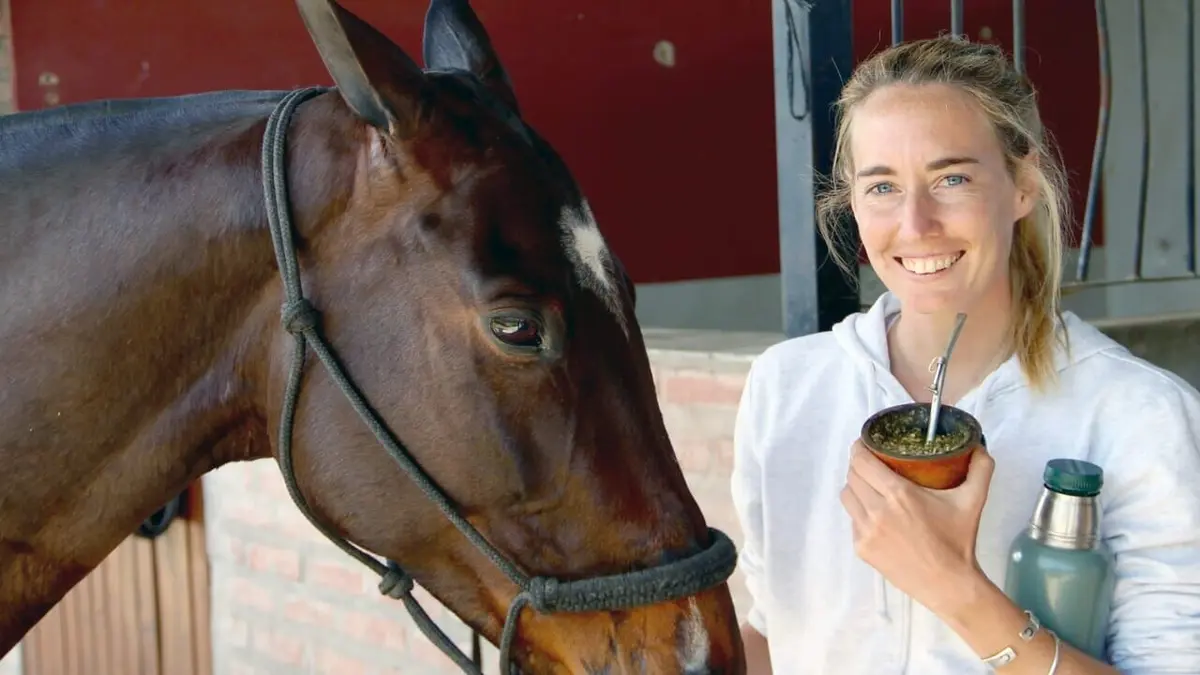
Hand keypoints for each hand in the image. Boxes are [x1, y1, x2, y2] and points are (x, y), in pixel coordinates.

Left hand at [839, 439, 996, 616]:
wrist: (949, 584)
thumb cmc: (958, 540)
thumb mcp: (972, 501)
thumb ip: (979, 469)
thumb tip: (978, 446)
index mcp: (898, 494)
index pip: (862, 461)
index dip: (860, 448)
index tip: (866, 444)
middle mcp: (876, 510)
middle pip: (852, 475)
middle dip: (859, 466)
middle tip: (872, 464)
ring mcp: (865, 531)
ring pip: (847, 496)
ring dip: (856, 487)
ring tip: (871, 487)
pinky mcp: (861, 548)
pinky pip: (852, 520)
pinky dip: (860, 512)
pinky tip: (876, 514)